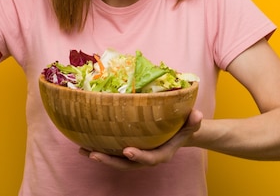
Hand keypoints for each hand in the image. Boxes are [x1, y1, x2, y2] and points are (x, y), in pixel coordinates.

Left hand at [80, 109, 202, 169]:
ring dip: (100, 156)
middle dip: (110, 161)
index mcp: (162, 153)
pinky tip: (84, 143)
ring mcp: (136, 154)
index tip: (127, 151)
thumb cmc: (184, 125)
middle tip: (94, 154)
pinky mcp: (127, 148)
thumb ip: (193, 121)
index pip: (150, 158)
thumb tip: (196, 115)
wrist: (179, 130)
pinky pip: (113, 151)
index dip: (139, 156)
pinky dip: (99, 148)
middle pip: (127, 163)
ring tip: (83, 150)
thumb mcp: (191, 122)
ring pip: (116, 160)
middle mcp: (146, 157)